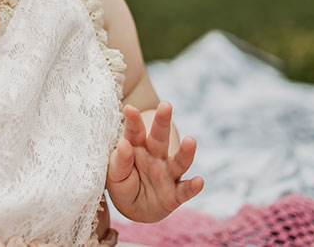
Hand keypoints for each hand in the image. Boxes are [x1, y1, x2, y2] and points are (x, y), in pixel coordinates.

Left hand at [105, 102, 203, 223]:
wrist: (134, 208)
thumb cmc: (123, 184)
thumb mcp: (114, 175)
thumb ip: (119, 161)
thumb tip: (124, 144)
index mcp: (137, 148)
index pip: (134, 132)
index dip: (132, 120)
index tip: (129, 109)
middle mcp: (155, 157)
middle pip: (159, 138)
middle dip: (162, 122)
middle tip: (165, 105)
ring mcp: (167, 174)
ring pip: (178, 161)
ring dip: (185, 152)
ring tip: (191, 141)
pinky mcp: (175, 194)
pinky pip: (185, 190)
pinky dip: (192, 187)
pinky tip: (199, 181)